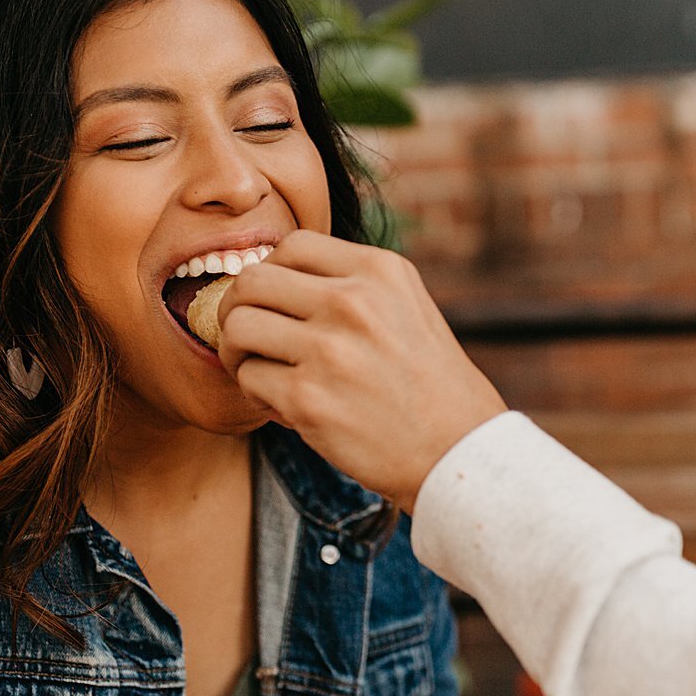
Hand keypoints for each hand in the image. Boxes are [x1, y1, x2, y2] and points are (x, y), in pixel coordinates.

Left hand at [217, 231, 506, 509]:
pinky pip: (249, 378)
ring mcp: (329, 349)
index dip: (272, 272)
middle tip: (249, 337)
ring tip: (259, 370)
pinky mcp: (308, 399)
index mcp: (380, 270)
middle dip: (238, 308)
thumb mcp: (408, 307)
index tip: (275, 302)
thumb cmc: (430, 383)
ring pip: (238, 326)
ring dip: (237, 351)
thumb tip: (277, 275)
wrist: (457, 450)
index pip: (293, 245)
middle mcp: (353, 301)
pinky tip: (285, 406)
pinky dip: (257, 394)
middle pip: (253, 279)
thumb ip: (354, 284)